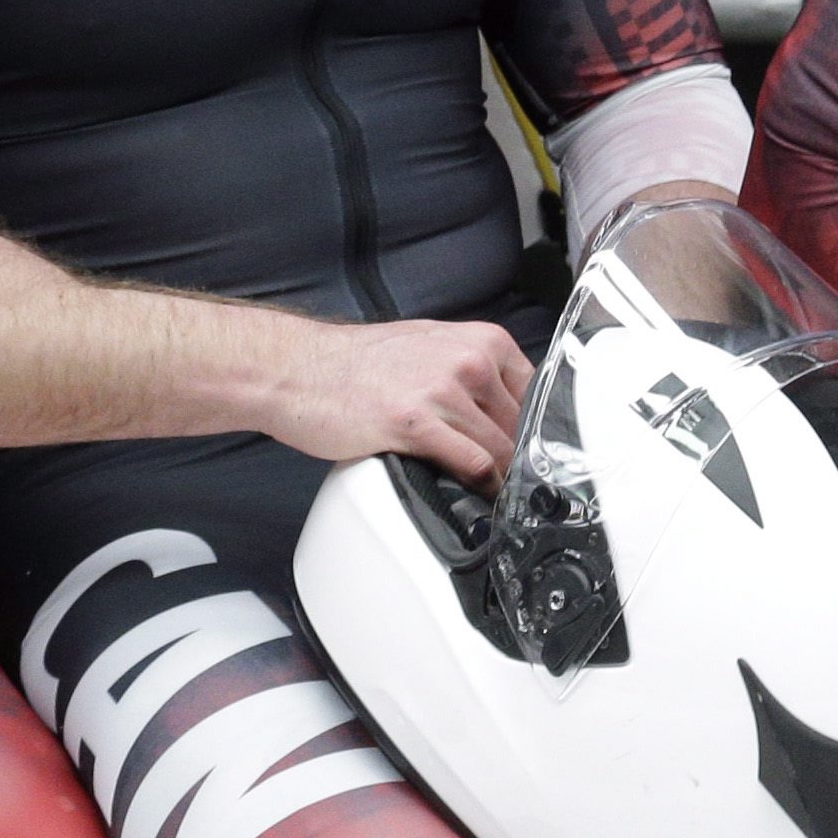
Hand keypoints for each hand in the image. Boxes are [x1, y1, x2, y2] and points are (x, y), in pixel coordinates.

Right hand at [272, 316, 533, 482]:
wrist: (299, 370)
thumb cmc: (358, 363)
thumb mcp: (431, 347)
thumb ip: (473, 372)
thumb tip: (505, 409)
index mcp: (480, 340)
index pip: (538, 394)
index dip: (537, 432)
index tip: (536, 456)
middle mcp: (469, 361)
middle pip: (522, 426)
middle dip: (519, 459)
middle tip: (515, 486)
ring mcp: (444, 391)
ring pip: (502, 450)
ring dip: (502, 479)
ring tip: (495, 496)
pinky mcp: (416, 424)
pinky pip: (473, 464)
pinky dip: (481, 487)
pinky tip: (476, 496)